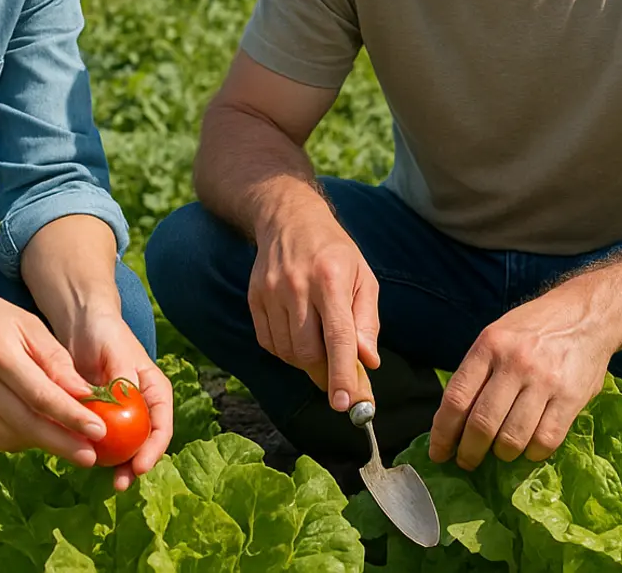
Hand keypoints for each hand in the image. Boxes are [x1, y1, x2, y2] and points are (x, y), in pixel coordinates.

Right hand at [0, 286, 106, 466]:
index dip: (70, 416)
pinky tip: (38, 435)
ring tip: (69, 444)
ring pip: (8, 435)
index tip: (98, 431)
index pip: (40, 394)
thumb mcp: (30, 325)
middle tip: (90, 456)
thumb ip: (56, 361)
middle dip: (61, 443)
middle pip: (24, 422)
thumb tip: (85, 394)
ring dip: (42, 444)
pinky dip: (19, 440)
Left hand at [66, 313, 173, 491]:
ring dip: (118, 466)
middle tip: (122, 483)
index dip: (154, 449)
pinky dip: (95, 452)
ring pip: (123, 446)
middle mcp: (140, 405)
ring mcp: (118, 413)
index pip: (162, 424)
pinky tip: (86, 461)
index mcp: (154, 390)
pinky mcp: (96, 416)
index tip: (140, 466)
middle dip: (136, 466)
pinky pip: (99, 438)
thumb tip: (129, 401)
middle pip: (144, 442)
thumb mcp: (116, 350)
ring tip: (110, 483)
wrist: (79, 322)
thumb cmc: (104, 331)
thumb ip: (123, 376)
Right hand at [250, 201, 380, 411]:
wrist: (289, 219)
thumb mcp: (363, 277)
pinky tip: (299, 335)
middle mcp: (297, 286)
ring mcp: (271, 292)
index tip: (346, 404)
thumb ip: (367, 321)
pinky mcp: (254, 298)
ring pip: (288, 352)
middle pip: (308, 351)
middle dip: (326, 373)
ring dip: (307, 362)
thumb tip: (367, 362)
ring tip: (320, 345)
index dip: (342, 373)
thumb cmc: (334, 251)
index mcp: (331, 279)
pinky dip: (287, 351)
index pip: (337, 336)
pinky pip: (269, 343)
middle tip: (339, 377)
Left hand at [428, 275, 619, 469]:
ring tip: (501, 452)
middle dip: (469, 452)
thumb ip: (478, 372)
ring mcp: (545, 381)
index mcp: (489, 345)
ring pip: (512, 438)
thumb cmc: (534, 329)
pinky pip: (545, 441)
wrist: (587, 314)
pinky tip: (529, 446)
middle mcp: (515, 362)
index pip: (457, 399)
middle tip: (467, 462)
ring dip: (502, 454)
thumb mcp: (497, 336)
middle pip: (482, 424)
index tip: (439, 452)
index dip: (443, 433)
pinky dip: (532, 453)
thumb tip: (453, 421)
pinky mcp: (571, 397)